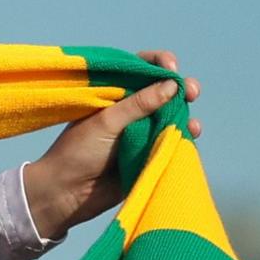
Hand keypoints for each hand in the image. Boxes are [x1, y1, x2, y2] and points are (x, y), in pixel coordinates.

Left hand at [23, 51, 199, 240]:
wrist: (66, 194)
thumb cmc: (78, 152)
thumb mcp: (106, 122)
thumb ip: (139, 104)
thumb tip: (173, 85)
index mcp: (114, 93)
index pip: (141, 68)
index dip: (160, 64)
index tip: (172, 67)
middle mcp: (130, 110)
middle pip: (163, 91)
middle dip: (181, 88)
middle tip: (192, 91)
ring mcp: (141, 132)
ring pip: (171, 117)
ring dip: (185, 115)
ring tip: (192, 123)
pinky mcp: (148, 154)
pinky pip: (171, 142)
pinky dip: (183, 137)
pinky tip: (191, 135)